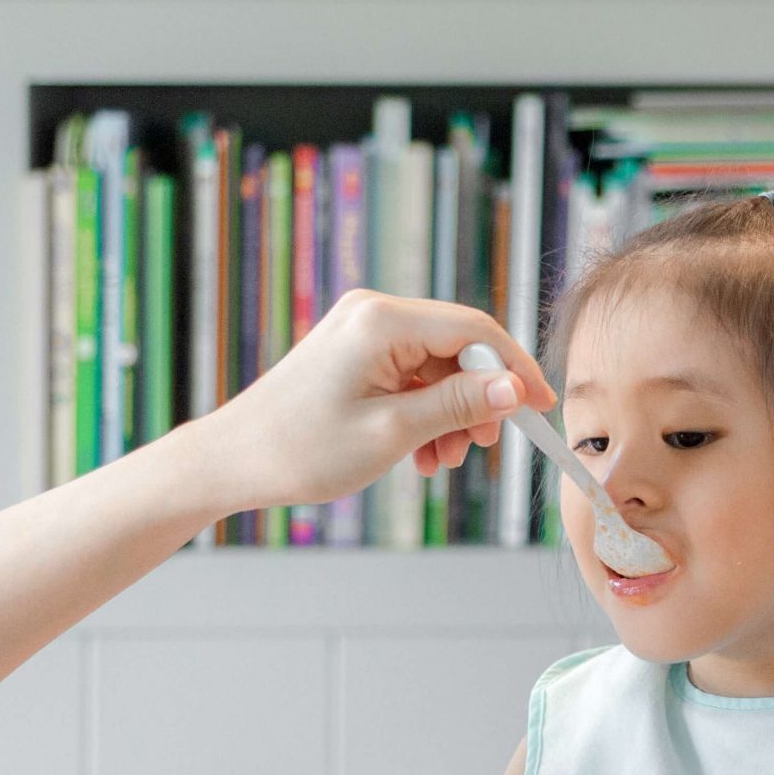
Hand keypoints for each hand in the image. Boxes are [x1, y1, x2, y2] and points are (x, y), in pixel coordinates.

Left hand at [182, 291, 553, 513]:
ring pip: (436, 365)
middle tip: (482, 448)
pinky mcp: (354, 352)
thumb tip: (514, 388)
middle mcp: (373, 313)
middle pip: (458, 345)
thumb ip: (458, 404)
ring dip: (451, 413)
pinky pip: (410, 375)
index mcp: (382, 321)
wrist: (232, 460)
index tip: (541, 407)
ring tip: (443, 461)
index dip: (515, 367)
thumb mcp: (392, 432)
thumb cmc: (301, 449)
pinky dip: (425, 412)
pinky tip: (423, 454)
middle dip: (479, 398)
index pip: (474, 329)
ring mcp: (361, 331)